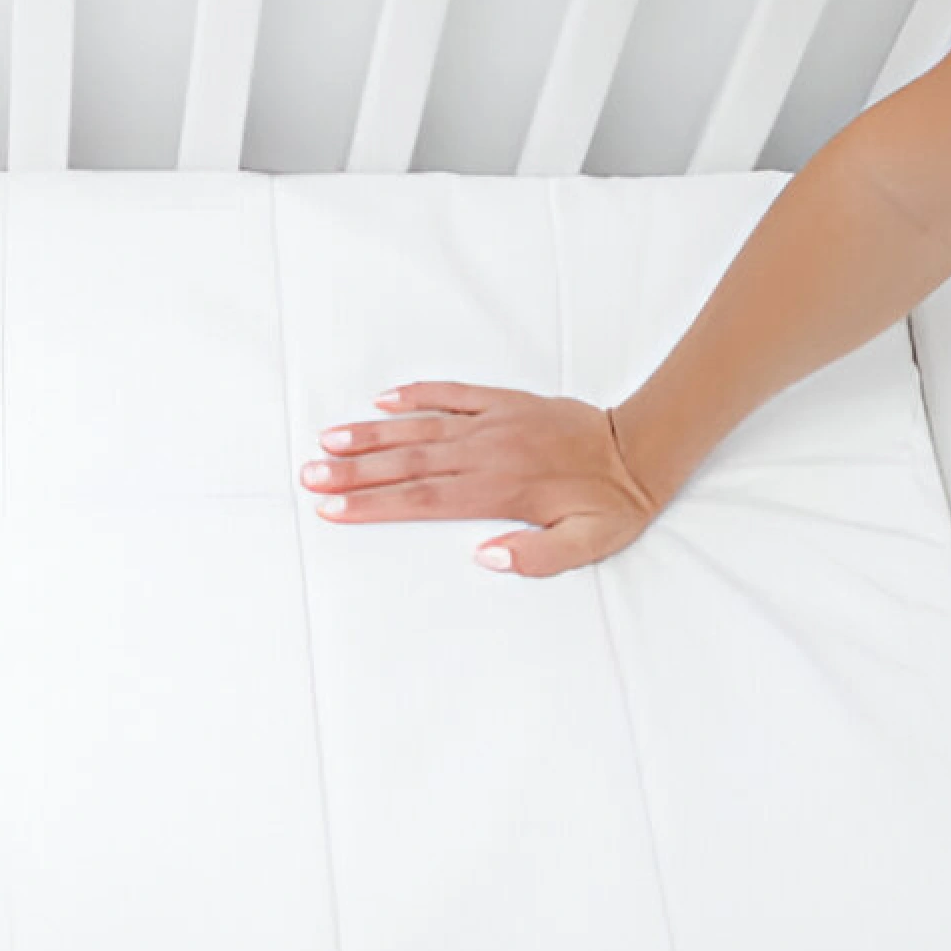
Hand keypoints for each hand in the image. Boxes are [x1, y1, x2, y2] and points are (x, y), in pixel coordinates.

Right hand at [297, 381, 664, 576]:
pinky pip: (451, 394)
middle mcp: (487, 452)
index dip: (374, 505)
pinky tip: (382, 400)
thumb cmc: (614, 504)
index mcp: (501, 490)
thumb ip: (538, 556)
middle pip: (408, 463)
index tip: (334, 510)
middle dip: (354, 472)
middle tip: (309, 477)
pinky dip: (416, 394)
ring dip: (371, 434)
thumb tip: (484, 557)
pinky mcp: (502, 402)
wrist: (642, 446)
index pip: (424, 499)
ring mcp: (492, 422)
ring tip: (328, 441)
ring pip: (420, 428)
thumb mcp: (589, 544)